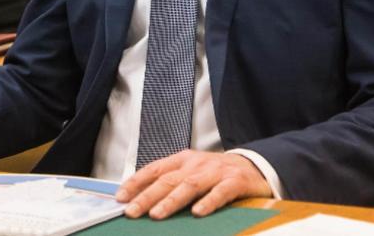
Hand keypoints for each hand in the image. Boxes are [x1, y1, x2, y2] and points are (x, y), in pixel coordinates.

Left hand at [116, 150, 271, 218]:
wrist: (253, 166)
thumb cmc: (216, 173)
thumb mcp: (191, 171)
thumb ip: (171, 181)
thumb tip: (141, 197)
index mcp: (183, 160)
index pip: (154, 169)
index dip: (136, 182)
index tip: (120, 197)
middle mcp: (196, 163)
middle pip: (168, 180)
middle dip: (147, 196)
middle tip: (131, 211)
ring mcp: (215, 172)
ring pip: (190, 185)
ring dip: (172, 201)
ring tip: (157, 214)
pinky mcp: (234, 182)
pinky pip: (220, 192)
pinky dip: (208, 202)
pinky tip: (198, 213)